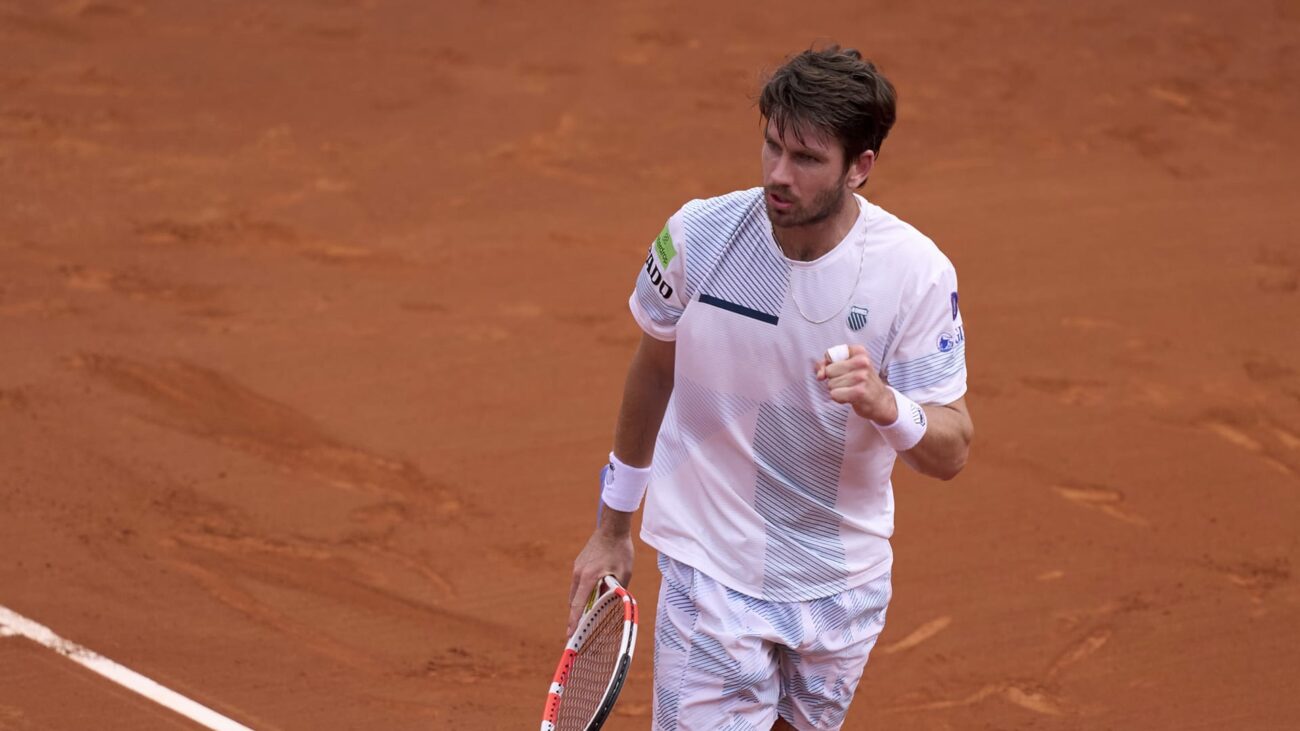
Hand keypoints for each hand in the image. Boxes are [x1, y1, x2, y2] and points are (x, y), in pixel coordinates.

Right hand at [566, 516, 633, 635]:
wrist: (613, 528)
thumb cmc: (620, 551)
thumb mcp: (623, 574)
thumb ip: (616, 591)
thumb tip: (612, 605)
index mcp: (588, 577)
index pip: (579, 605)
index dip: (574, 621)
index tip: (570, 634)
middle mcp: (578, 573)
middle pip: (574, 601)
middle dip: (576, 616)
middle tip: (579, 630)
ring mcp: (577, 567)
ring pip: (576, 592)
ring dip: (580, 603)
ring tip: (587, 615)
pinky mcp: (579, 563)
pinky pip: (578, 582)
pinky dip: (583, 592)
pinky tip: (593, 594)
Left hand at [814, 344, 898, 424]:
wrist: (880, 401)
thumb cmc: (862, 383)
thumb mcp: (848, 367)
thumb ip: (828, 365)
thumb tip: (819, 374)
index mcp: (859, 351)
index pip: (829, 355)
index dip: (828, 365)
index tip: (838, 371)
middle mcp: (862, 362)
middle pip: (829, 371)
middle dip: (834, 379)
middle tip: (848, 382)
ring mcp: (862, 376)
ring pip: (831, 384)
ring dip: (838, 390)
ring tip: (850, 390)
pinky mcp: (860, 391)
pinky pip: (835, 394)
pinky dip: (839, 398)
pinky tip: (850, 397)